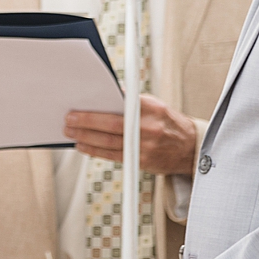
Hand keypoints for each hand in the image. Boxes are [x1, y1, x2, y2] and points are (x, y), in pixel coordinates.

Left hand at [64, 94, 197, 175]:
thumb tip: (106, 96)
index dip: (97, 110)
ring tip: (71, 133)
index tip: (80, 107)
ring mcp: (145, 147)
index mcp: (152, 109)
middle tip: (69, 120)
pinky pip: (113, 156)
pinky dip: (95, 150)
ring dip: (86, 137)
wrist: (190, 148)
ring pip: (109, 142)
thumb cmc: (169, 124)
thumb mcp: (155, 105)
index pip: (120, 107)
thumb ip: (131, 102)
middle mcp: (149, 128)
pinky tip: (83, 145)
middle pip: (111, 125)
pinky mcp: (142, 162)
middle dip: (86, 123)